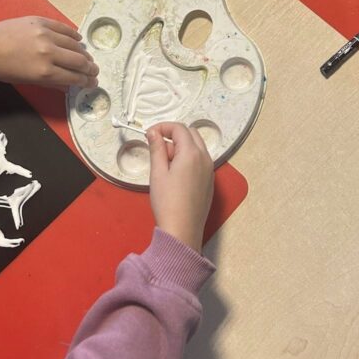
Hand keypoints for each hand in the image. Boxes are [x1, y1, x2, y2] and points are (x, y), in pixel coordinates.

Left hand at [0, 16, 98, 88]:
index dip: (86, 80)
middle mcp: (49, 52)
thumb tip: (69, 85)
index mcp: (45, 71)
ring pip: (74, 44)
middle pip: (79, 61)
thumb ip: (51, 83)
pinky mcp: (41, 21)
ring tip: (87, 57)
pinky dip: (74, 35)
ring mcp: (46, 34)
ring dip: (83, 52)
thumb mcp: (28, 81)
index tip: (92, 82)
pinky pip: (64, 28)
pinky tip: (78, 40)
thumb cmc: (4, 68)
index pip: (74, 77)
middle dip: (90, 67)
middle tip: (94, 70)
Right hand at [146, 122, 213, 252]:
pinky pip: (200, 161)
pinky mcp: (209, 182)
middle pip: (191, 134)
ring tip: (164, 163)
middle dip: (173, 135)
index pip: (179, 129)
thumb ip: (157, 149)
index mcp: (192, 153)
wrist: (182, 230)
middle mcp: (205, 158)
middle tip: (157, 146)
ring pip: (197, 147)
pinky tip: (175, 174)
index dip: (163, 127)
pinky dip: (188, 158)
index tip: (149, 134)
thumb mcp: (158, 173)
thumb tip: (154, 133)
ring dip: (181, 147)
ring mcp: (209, 170)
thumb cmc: (167, 202)